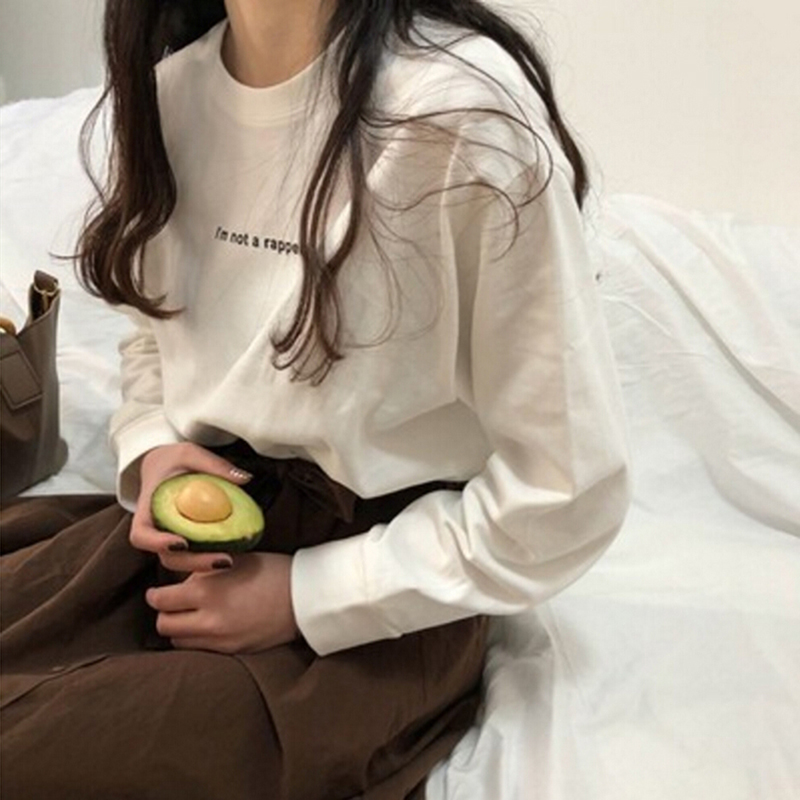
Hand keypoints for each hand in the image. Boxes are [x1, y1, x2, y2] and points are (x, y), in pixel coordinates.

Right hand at [130, 442, 253, 572]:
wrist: (165, 466)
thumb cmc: (173, 460)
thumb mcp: (190, 453)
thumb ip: (214, 464)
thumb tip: (244, 479)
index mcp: (147, 510)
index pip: (141, 535)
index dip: (157, 543)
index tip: (182, 543)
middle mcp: (156, 529)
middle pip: (166, 557)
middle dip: (194, 563)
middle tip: (224, 560)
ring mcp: (170, 538)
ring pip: (181, 562)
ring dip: (204, 566)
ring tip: (231, 560)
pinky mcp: (186, 540)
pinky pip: (195, 554)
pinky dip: (209, 558)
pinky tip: (233, 554)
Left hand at [145, 552, 297, 653]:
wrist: (307, 596)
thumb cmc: (273, 570)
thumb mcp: (234, 559)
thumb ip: (202, 569)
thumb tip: (176, 574)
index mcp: (207, 589)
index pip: (160, 600)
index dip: (157, 594)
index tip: (160, 590)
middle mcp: (209, 618)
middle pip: (164, 625)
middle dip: (166, 613)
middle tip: (174, 604)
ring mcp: (221, 639)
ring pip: (179, 642)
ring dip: (181, 629)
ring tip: (192, 616)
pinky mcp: (233, 651)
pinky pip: (200, 650)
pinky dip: (199, 640)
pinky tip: (210, 626)